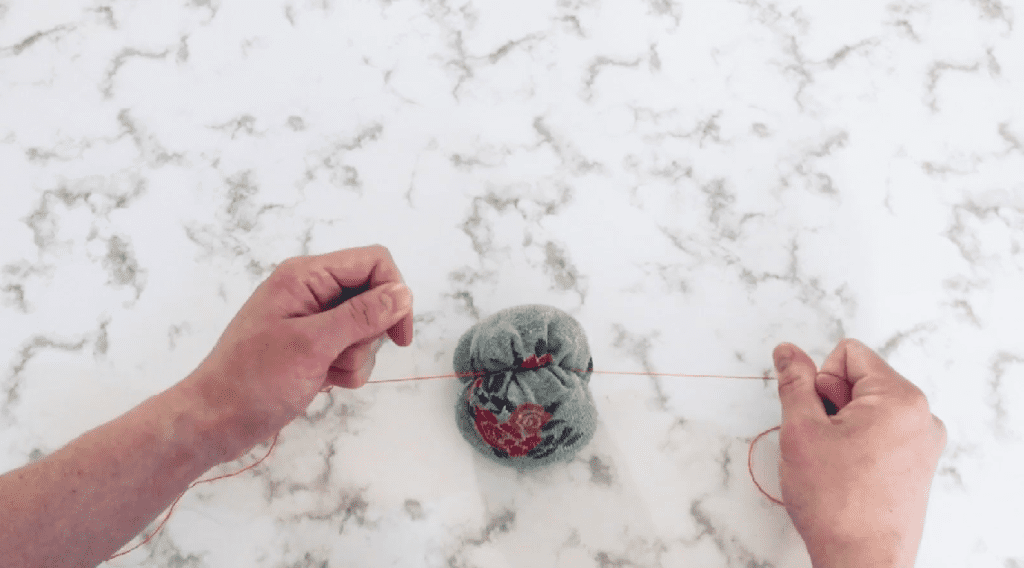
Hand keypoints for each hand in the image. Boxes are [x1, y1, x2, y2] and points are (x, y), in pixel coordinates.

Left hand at [180, 245, 413, 463]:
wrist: (213, 423)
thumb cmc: (252, 381)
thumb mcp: (312, 345)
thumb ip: (361, 315)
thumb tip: (403, 293)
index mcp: (305, 276)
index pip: (373, 263)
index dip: (394, 293)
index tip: (399, 336)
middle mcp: (311, 291)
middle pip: (373, 296)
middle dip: (370, 333)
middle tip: (340, 355)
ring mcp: (312, 321)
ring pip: (365, 328)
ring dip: (357, 356)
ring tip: (325, 372)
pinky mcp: (313, 348)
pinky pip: (351, 350)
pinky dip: (347, 369)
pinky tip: (323, 382)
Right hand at [772, 339, 946, 567]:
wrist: (861, 561)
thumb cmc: (835, 502)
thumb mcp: (801, 430)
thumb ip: (794, 382)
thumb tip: (787, 351)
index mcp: (900, 398)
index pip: (849, 354)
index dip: (820, 380)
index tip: (819, 418)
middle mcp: (921, 416)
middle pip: (859, 380)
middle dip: (831, 404)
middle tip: (823, 445)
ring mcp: (923, 443)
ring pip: (866, 408)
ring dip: (842, 427)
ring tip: (834, 463)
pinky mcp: (917, 465)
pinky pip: (879, 433)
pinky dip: (857, 445)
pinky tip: (847, 474)